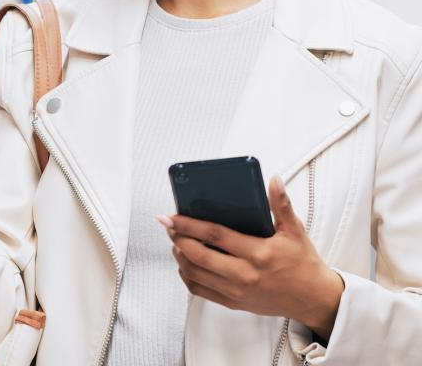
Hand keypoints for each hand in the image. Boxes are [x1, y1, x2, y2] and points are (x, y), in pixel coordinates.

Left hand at [157, 175, 343, 341]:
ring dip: (179, 256)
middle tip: (168, 225)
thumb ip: (281, 204)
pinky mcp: (234, 303)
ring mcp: (237, 292)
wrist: (313, 299)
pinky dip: (187, 276)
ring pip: (196, 274)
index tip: (171, 216)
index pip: (215, 236)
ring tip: (175, 240)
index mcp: (258, 254)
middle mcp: (245, 275)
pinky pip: (201, 291)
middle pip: (199, 256)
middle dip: (177, 238)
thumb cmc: (303, 262)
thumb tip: (274, 179)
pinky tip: (184, 262)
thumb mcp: (295, 230)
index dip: (189, 225)